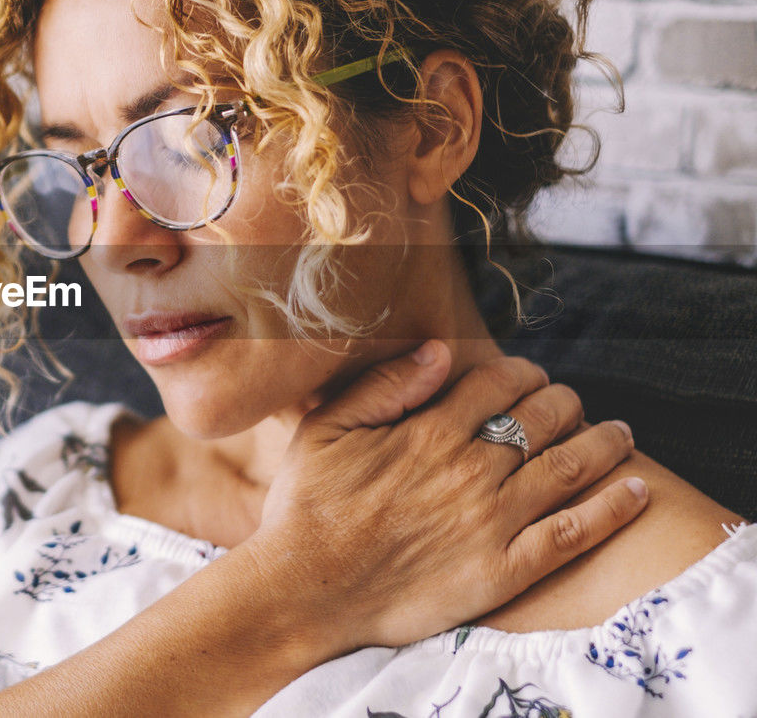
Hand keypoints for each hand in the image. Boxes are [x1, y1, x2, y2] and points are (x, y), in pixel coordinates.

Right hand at [249, 339, 644, 659]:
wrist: (305, 590)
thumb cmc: (307, 508)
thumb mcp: (325, 429)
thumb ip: (384, 386)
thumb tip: (438, 350)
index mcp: (429, 431)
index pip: (499, 383)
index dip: (523, 372)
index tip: (529, 376)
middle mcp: (469, 470)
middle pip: (544, 417)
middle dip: (566, 400)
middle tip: (571, 402)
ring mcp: (491, 521)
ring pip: (569, 467)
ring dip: (604, 442)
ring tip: (621, 434)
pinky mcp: (503, 570)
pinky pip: (573, 534)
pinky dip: (612, 508)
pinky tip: (635, 490)